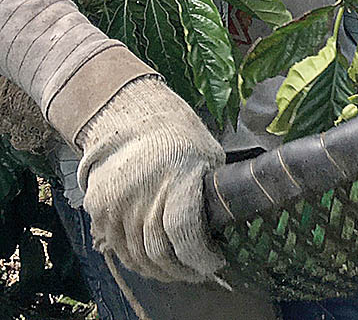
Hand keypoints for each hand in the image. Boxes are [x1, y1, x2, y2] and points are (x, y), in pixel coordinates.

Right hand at [77, 76, 225, 283]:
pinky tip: (152, 260)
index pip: (185, 233)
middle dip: (182, 270)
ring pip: (137, 256)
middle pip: (159, 252)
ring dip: (159, 270)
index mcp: (178, 178)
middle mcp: (144, 194)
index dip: (199, 257)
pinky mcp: (99, 209)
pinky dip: (135, 259)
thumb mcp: (207, 155)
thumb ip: (210, 191)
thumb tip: (224, 226)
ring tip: (177, 270)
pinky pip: (117, 247)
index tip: (214, 263)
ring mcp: (117, 204)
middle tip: (197, 272)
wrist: (131, 118)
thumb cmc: (179, 137)